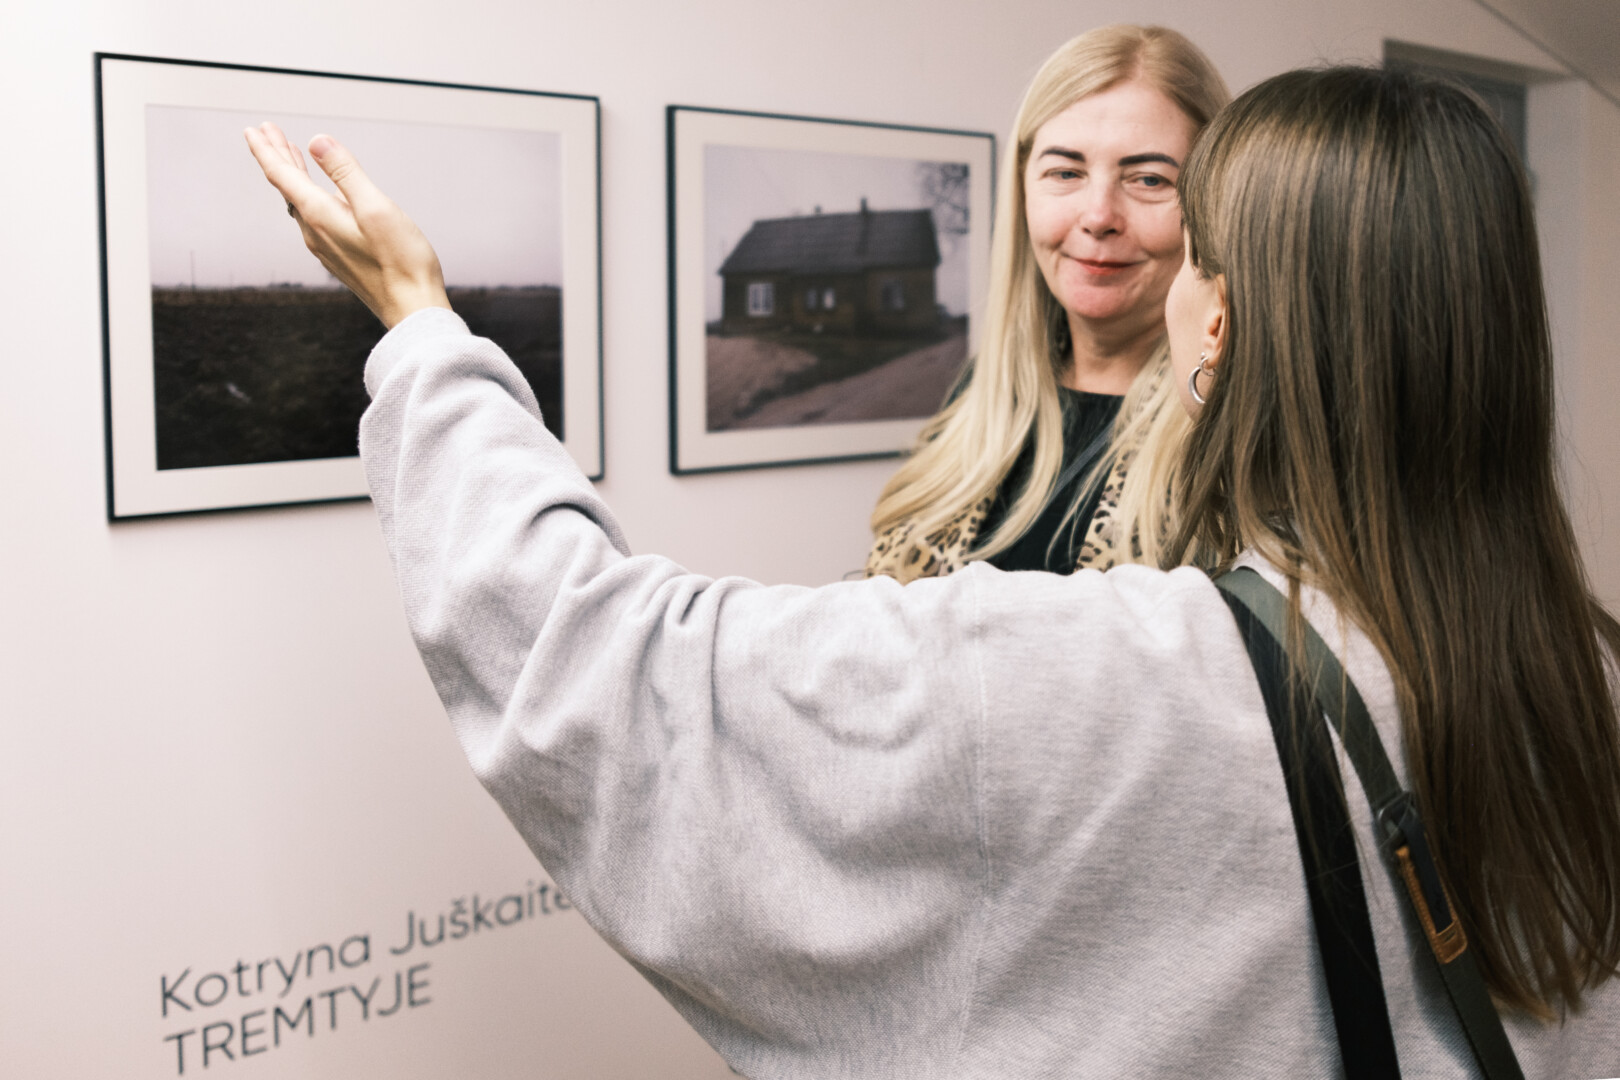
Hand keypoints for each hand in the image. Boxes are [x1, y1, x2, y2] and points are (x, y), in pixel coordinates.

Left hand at [243, 122, 450, 328]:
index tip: (253, 130)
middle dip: (276, 156)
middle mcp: (316, 232)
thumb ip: (346, 173)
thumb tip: (318, 142)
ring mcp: (326, 246)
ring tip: (289, 154)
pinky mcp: (339, 256)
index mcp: (320, 215)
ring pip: (300, 201)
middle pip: (287, 187)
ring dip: (293, 174)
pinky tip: (318, 194)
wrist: (412, 309)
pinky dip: (309, 195)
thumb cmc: (402, 263)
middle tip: (266, 132)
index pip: (282, 175)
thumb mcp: (376, 208)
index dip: (266, 149)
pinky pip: (313, 216)